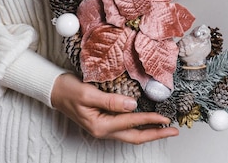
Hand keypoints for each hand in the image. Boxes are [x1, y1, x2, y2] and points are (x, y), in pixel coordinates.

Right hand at [51, 73, 178, 143]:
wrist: (54, 91)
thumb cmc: (68, 90)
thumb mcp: (88, 93)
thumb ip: (111, 100)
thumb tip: (133, 105)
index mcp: (100, 126)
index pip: (131, 122)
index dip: (150, 120)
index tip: (165, 118)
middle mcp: (103, 131)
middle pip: (135, 136)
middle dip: (156, 134)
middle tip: (173, 131)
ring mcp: (104, 128)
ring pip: (131, 134)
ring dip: (149, 132)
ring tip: (165, 128)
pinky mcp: (104, 122)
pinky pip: (125, 127)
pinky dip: (138, 126)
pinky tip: (146, 122)